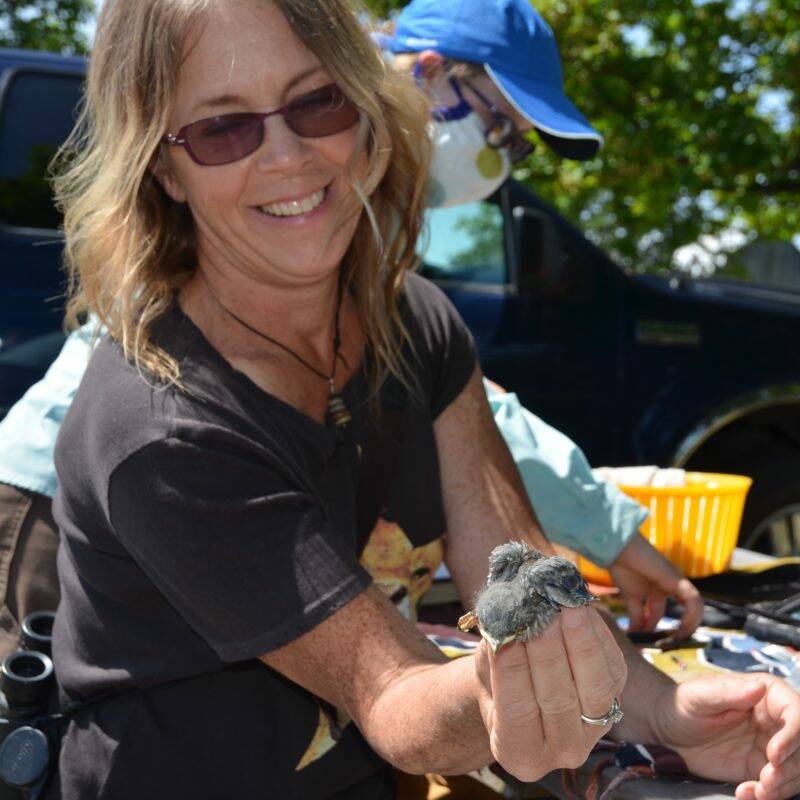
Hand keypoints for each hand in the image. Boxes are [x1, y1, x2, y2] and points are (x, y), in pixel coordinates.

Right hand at [475, 606, 626, 781]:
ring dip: (581, 641)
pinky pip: (613, 667)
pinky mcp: (618, 699)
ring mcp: (596, 730)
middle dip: (549, 653)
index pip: (517, 710)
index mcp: (518, 753)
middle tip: (541, 613)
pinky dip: (597, 634)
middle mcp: (562, 752)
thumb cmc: (495, 676)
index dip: (513, 671)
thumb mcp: (485, 667)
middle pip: (559, 700)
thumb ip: (495, 649)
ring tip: (566, 605)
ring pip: (595, 687)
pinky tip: (581, 605)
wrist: (524, 689)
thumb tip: (504, 614)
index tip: (506, 635)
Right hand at [609, 534, 702, 637]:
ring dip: (689, 625)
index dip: (656, 628)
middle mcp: (671, 586)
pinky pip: (693, 601)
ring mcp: (677, 582)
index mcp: (656, 588)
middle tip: (669, 645)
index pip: (659, 612)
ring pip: (694, 606)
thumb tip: (635, 636)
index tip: (650, 643)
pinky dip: (691, 616)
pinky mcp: (678, 580)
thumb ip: (636, 615)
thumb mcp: (631, 597)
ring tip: (677, 640)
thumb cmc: (623, 567)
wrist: (619, 550)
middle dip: (680, 629)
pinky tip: (682, 629)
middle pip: (684, 611)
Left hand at [653, 674, 799, 799]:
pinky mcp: (761, 768)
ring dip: (781, 787)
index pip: (796, 714)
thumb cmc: (682, 703)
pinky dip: (767, 795)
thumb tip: (760, 687)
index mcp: (766, 694)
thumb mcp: (700, 695)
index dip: (794, 736)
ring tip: (756, 792)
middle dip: (790, 769)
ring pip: (795, 771)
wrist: (668, 729)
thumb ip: (729, 692)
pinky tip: (745, 794)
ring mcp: (771, 746)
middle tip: (765, 781)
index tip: (774, 755)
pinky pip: (777, 786)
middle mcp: (776, 721)